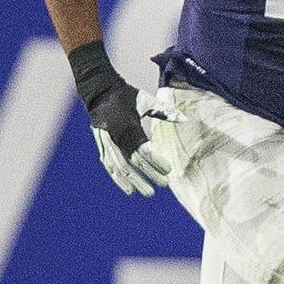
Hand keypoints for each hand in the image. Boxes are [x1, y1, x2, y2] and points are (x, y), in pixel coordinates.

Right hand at [68, 41, 174, 195]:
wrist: (99, 91)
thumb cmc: (126, 96)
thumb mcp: (146, 100)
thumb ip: (165, 111)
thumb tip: (185, 119)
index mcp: (127, 125)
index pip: (143, 149)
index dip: (156, 161)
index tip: (169, 169)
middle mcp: (115, 136)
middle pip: (132, 161)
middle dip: (148, 174)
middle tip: (164, 185)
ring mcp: (106, 142)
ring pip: (120, 167)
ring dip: (134, 181)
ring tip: (148, 192)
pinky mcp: (101, 146)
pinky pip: (110, 166)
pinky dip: (119, 179)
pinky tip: (129, 189)